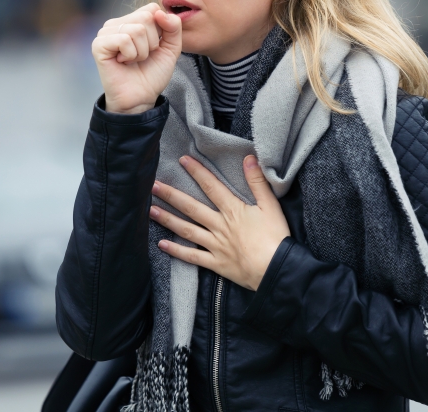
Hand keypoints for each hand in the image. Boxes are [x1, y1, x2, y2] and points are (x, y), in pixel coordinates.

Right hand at [92, 3, 181, 113]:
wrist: (140, 97)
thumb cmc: (152, 73)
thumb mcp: (171, 48)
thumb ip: (174, 27)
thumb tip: (161, 12)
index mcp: (132, 20)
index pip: (152, 8)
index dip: (160, 30)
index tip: (154, 48)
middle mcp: (117, 23)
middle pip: (146, 17)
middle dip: (152, 42)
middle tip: (142, 56)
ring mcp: (106, 32)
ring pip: (137, 29)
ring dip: (142, 51)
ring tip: (133, 60)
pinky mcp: (99, 44)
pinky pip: (124, 39)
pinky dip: (130, 55)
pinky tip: (123, 62)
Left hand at [150, 155, 290, 290]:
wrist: (276, 270)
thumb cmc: (276, 237)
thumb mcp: (271, 206)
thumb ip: (257, 182)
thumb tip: (248, 158)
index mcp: (233, 210)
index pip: (211, 186)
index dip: (197, 172)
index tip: (183, 160)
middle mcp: (219, 226)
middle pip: (191, 207)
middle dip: (171, 195)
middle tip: (153, 185)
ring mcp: (215, 245)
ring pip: (186, 230)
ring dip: (168, 219)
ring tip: (150, 210)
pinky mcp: (216, 263)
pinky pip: (192, 256)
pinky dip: (176, 251)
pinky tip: (162, 244)